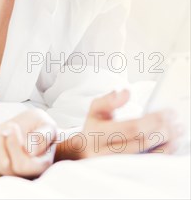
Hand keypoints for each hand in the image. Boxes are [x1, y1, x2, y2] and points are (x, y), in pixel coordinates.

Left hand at [0, 109, 57, 177]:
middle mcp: (21, 176)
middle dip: (2, 140)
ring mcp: (5, 175)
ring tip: (0, 135)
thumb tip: (29, 151)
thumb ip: (42, 137)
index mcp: (38, 167)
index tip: (14, 126)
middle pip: (2, 165)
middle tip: (8, 128)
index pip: (21, 165)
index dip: (14, 144)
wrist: (31, 128)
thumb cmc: (40, 128)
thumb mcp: (47, 126)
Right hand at [55, 89, 183, 160]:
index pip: (130, 128)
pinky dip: (163, 154)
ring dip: (167, 143)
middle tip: (175, 119)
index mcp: (99, 135)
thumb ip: (109, 99)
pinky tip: (172, 144)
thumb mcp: (95, 109)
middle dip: (162, 130)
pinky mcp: (127, 171)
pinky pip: (148, 164)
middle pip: (142, 142)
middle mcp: (107, 153)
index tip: (166, 112)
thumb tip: (126, 92)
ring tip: (178, 131)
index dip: (151, 120)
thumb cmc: (94, 128)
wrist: (85, 153)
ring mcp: (117, 165)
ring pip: (147, 156)